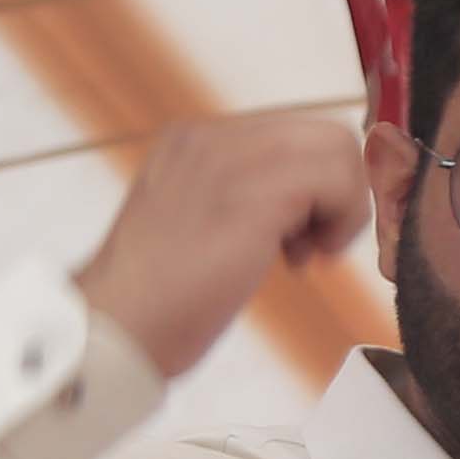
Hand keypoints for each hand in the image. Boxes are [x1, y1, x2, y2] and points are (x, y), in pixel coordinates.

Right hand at [74, 109, 369, 376]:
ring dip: (342, 210)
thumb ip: (243, 200)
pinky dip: (342, 224)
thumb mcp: (201, 226)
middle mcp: (209, 138)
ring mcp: (228, 161)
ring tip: (304, 254)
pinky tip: (302, 261)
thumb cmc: (160, 297)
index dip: (316, 187)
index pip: (295, 134)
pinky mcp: (251, 195)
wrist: (117, 325)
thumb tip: (307, 207)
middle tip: (311, 246)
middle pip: (325, 134)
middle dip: (340, 194)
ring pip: (338, 149)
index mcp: (194, 142)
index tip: (295, 237)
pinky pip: (337, 181)